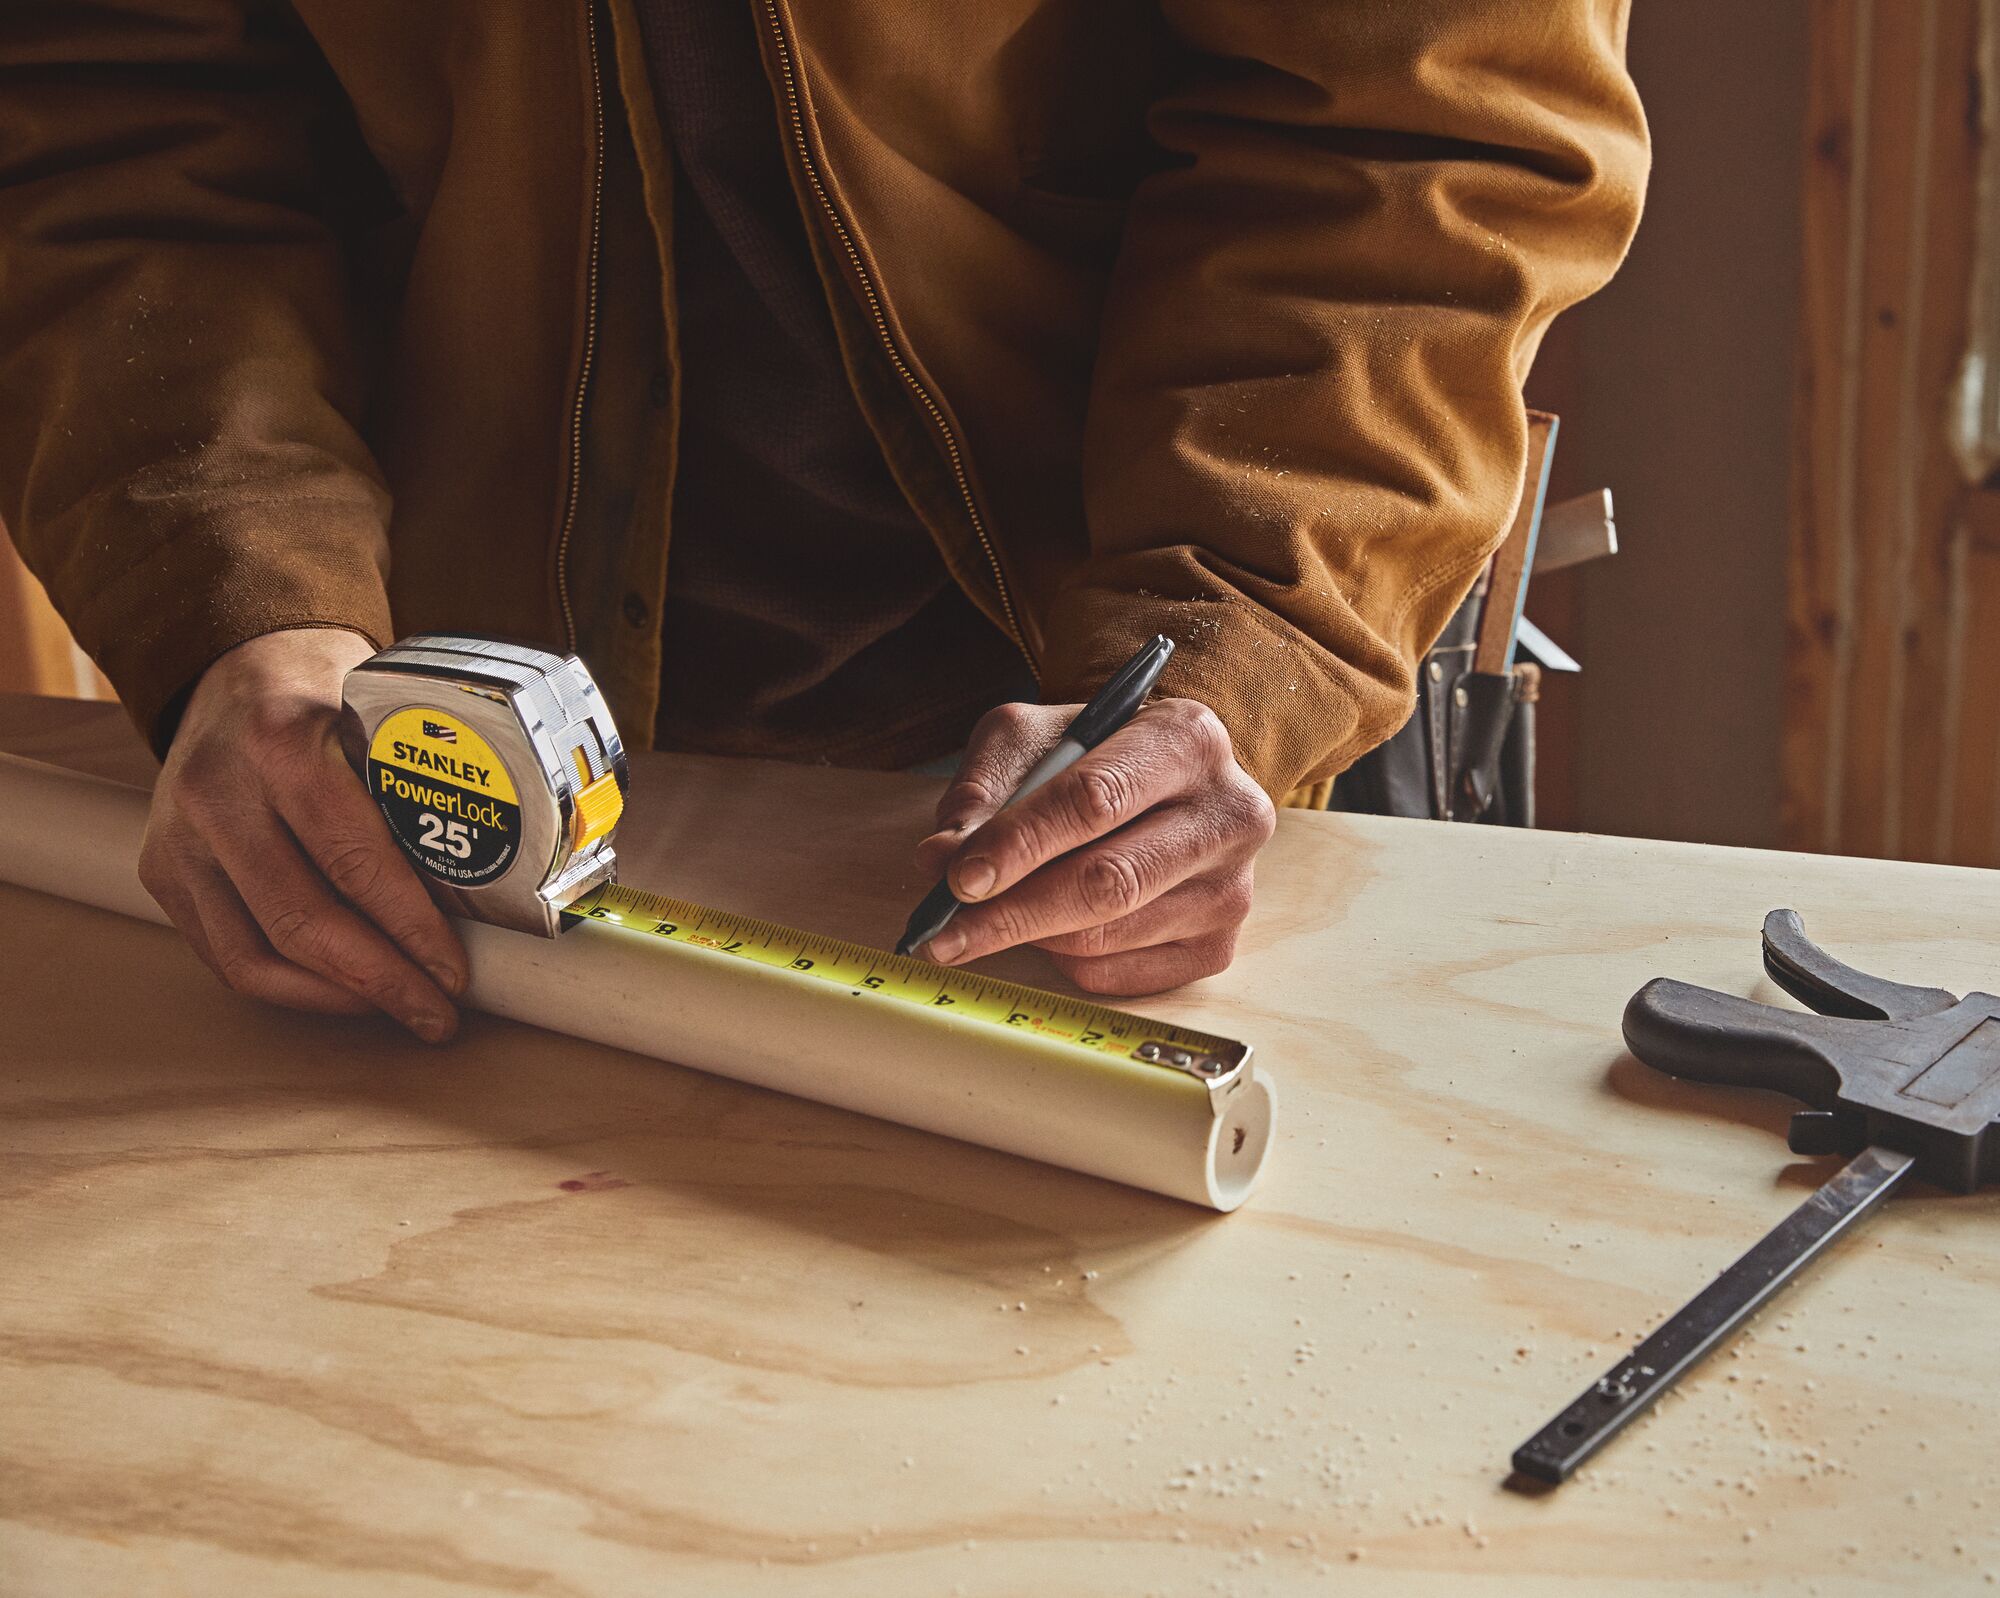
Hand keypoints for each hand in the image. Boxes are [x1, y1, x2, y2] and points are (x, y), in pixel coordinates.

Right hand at [138, 628, 467, 1040]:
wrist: (234, 673)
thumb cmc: (326, 696)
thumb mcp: (379, 714)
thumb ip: (418, 789)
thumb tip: (494, 891)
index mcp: (281, 741)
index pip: (354, 859)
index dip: (410, 928)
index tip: (455, 971)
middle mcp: (218, 791)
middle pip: (302, 920)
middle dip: (382, 980)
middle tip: (438, 1013)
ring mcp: (179, 837)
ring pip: (255, 955)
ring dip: (337, 998)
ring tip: (398, 1010)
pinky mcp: (161, 871)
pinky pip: (224, 956)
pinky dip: (290, 987)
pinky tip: (344, 993)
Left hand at [913, 698, 1275, 994]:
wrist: (1160, 785)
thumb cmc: (1092, 755)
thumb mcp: (1034, 738)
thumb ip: (985, 786)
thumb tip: (944, 854)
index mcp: (1188, 739)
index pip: (1096, 800)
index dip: (1020, 842)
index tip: (958, 877)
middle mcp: (1230, 814)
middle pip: (1108, 881)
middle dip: (1011, 911)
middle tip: (944, 932)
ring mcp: (1231, 889)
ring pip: (1107, 935)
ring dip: (1028, 936)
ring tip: (980, 922)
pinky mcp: (1216, 947)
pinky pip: (1117, 975)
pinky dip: (1062, 961)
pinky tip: (1046, 929)